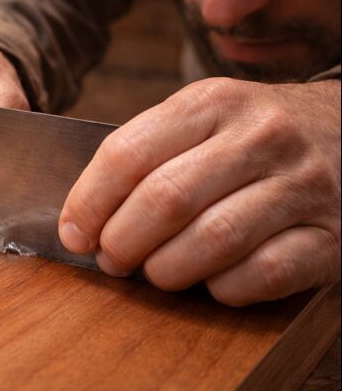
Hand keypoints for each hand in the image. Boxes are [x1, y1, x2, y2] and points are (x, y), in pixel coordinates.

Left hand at [59, 77, 340, 305]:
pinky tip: (212, 280)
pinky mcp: (330, 237)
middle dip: (122, 242)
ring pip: (212, 239)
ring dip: (165, 270)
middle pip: (165, 199)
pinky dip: (222, 288)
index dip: (88, 203)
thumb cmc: (251, 140)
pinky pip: (261, 275)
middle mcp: (262, 136)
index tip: (74, 234)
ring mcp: (303, 186)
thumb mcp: (202, 121)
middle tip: (112, 259)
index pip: (127, 154)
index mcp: (215, 102)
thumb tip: (81, 223)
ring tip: (155, 272)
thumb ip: (144, 157)